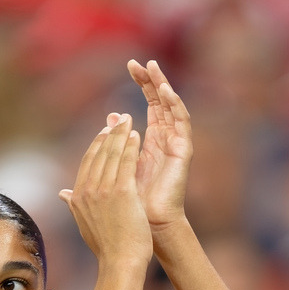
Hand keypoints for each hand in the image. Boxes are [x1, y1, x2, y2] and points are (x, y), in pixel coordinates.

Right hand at [59, 115, 152, 266]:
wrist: (120, 262)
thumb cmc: (107, 248)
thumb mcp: (85, 225)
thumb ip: (74, 206)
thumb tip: (62, 194)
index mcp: (78, 198)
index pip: (86, 163)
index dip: (96, 145)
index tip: (105, 132)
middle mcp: (87, 192)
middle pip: (98, 154)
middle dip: (109, 133)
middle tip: (118, 119)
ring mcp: (104, 191)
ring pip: (112, 154)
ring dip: (120, 134)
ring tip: (128, 121)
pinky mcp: (122, 192)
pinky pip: (126, 162)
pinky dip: (131, 146)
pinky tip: (137, 134)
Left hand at [118, 60, 192, 232]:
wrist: (145, 227)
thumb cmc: (131, 206)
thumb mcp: (117, 170)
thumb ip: (113, 148)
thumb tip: (105, 124)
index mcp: (151, 142)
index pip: (149, 104)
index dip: (142, 84)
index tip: (130, 66)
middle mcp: (165, 140)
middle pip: (161, 102)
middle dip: (151, 80)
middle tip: (138, 62)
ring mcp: (175, 144)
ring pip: (172, 108)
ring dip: (163, 86)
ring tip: (153, 67)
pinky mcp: (183, 151)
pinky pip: (182, 122)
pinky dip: (175, 105)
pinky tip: (165, 91)